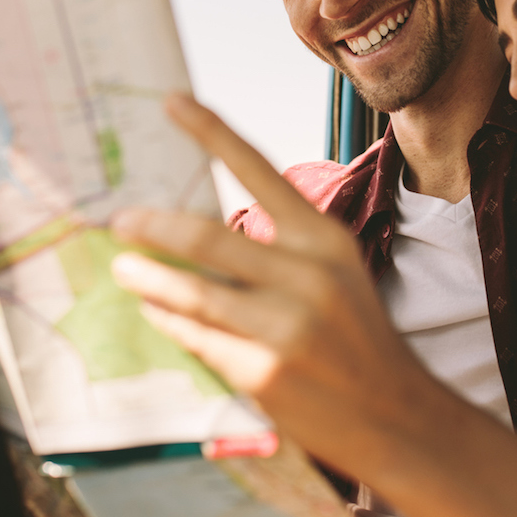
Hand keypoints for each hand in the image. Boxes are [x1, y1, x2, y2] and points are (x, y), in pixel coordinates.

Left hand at [109, 94, 435, 475]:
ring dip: (148, 278)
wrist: (397, 416)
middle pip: (206, 238)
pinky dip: (171, 321)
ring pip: (191, 293)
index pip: (259, 171)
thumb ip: (281, 248)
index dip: (211, 132)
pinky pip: (197, 337)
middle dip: (152, 227)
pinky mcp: (263, 372)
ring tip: (124, 267)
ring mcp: (283, 327)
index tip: (171, 101)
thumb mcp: (336, 274)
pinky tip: (157, 312)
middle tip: (119, 218)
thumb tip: (200, 229)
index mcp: (324, 240)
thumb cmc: (358, 338)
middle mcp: (306, 276)